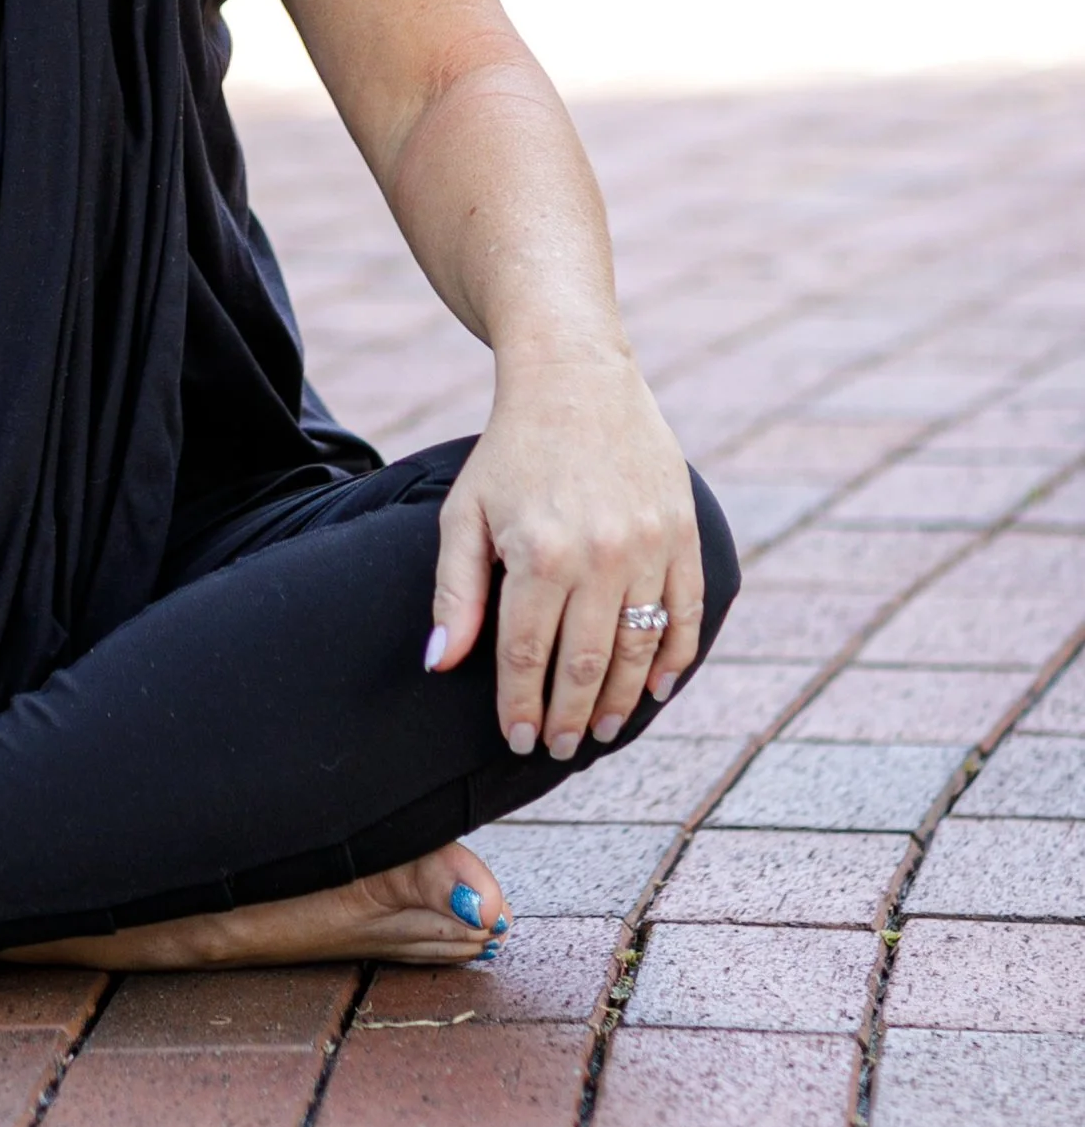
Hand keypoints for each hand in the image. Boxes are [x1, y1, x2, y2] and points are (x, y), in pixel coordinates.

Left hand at [425, 344, 703, 759]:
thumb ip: (455, 593)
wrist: (575, 377)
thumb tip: (440, 666)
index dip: (520, 706)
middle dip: (569, 717)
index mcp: (539, 554)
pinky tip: (655, 689)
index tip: (516, 740)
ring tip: (601, 731)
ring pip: (638, 650)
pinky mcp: (682, 533)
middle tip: (560, 748)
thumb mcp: (464, 513)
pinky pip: (686, 614)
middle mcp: (599, 556)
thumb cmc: (509, 450)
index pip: (525, 656)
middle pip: (584, 664)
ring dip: (620, 701)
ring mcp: (649, 546)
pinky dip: (674, 658)